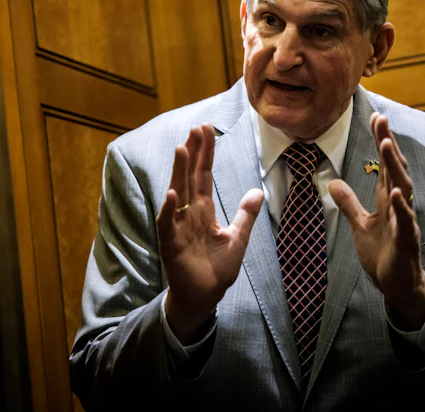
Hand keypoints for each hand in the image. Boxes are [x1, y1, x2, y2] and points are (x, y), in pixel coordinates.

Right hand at [157, 124, 263, 343]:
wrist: (205, 296)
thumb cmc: (216, 269)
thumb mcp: (237, 238)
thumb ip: (245, 215)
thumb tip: (257, 191)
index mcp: (203, 210)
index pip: (203, 175)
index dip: (206, 152)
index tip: (207, 129)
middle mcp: (188, 213)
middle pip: (190, 176)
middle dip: (193, 152)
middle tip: (196, 128)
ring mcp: (178, 226)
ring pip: (177, 192)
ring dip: (179, 171)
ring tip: (182, 148)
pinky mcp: (171, 243)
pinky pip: (167, 223)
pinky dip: (168, 208)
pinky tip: (171, 192)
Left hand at [329, 113, 424, 329]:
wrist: (396, 286)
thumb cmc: (382, 254)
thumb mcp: (359, 225)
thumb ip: (349, 203)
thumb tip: (332, 182)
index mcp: (387, 200)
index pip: (384, 165)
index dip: (380, 141)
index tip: (375, 118)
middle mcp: (399, 205)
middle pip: (395, 168)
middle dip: (388, 143)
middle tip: (381, 119)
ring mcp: (404, 221)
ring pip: (402, 188)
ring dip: (395, 166)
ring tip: (386, 143)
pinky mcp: (407, 240)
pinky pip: (405, 220)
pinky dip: (402, 205)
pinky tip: (396, 190)